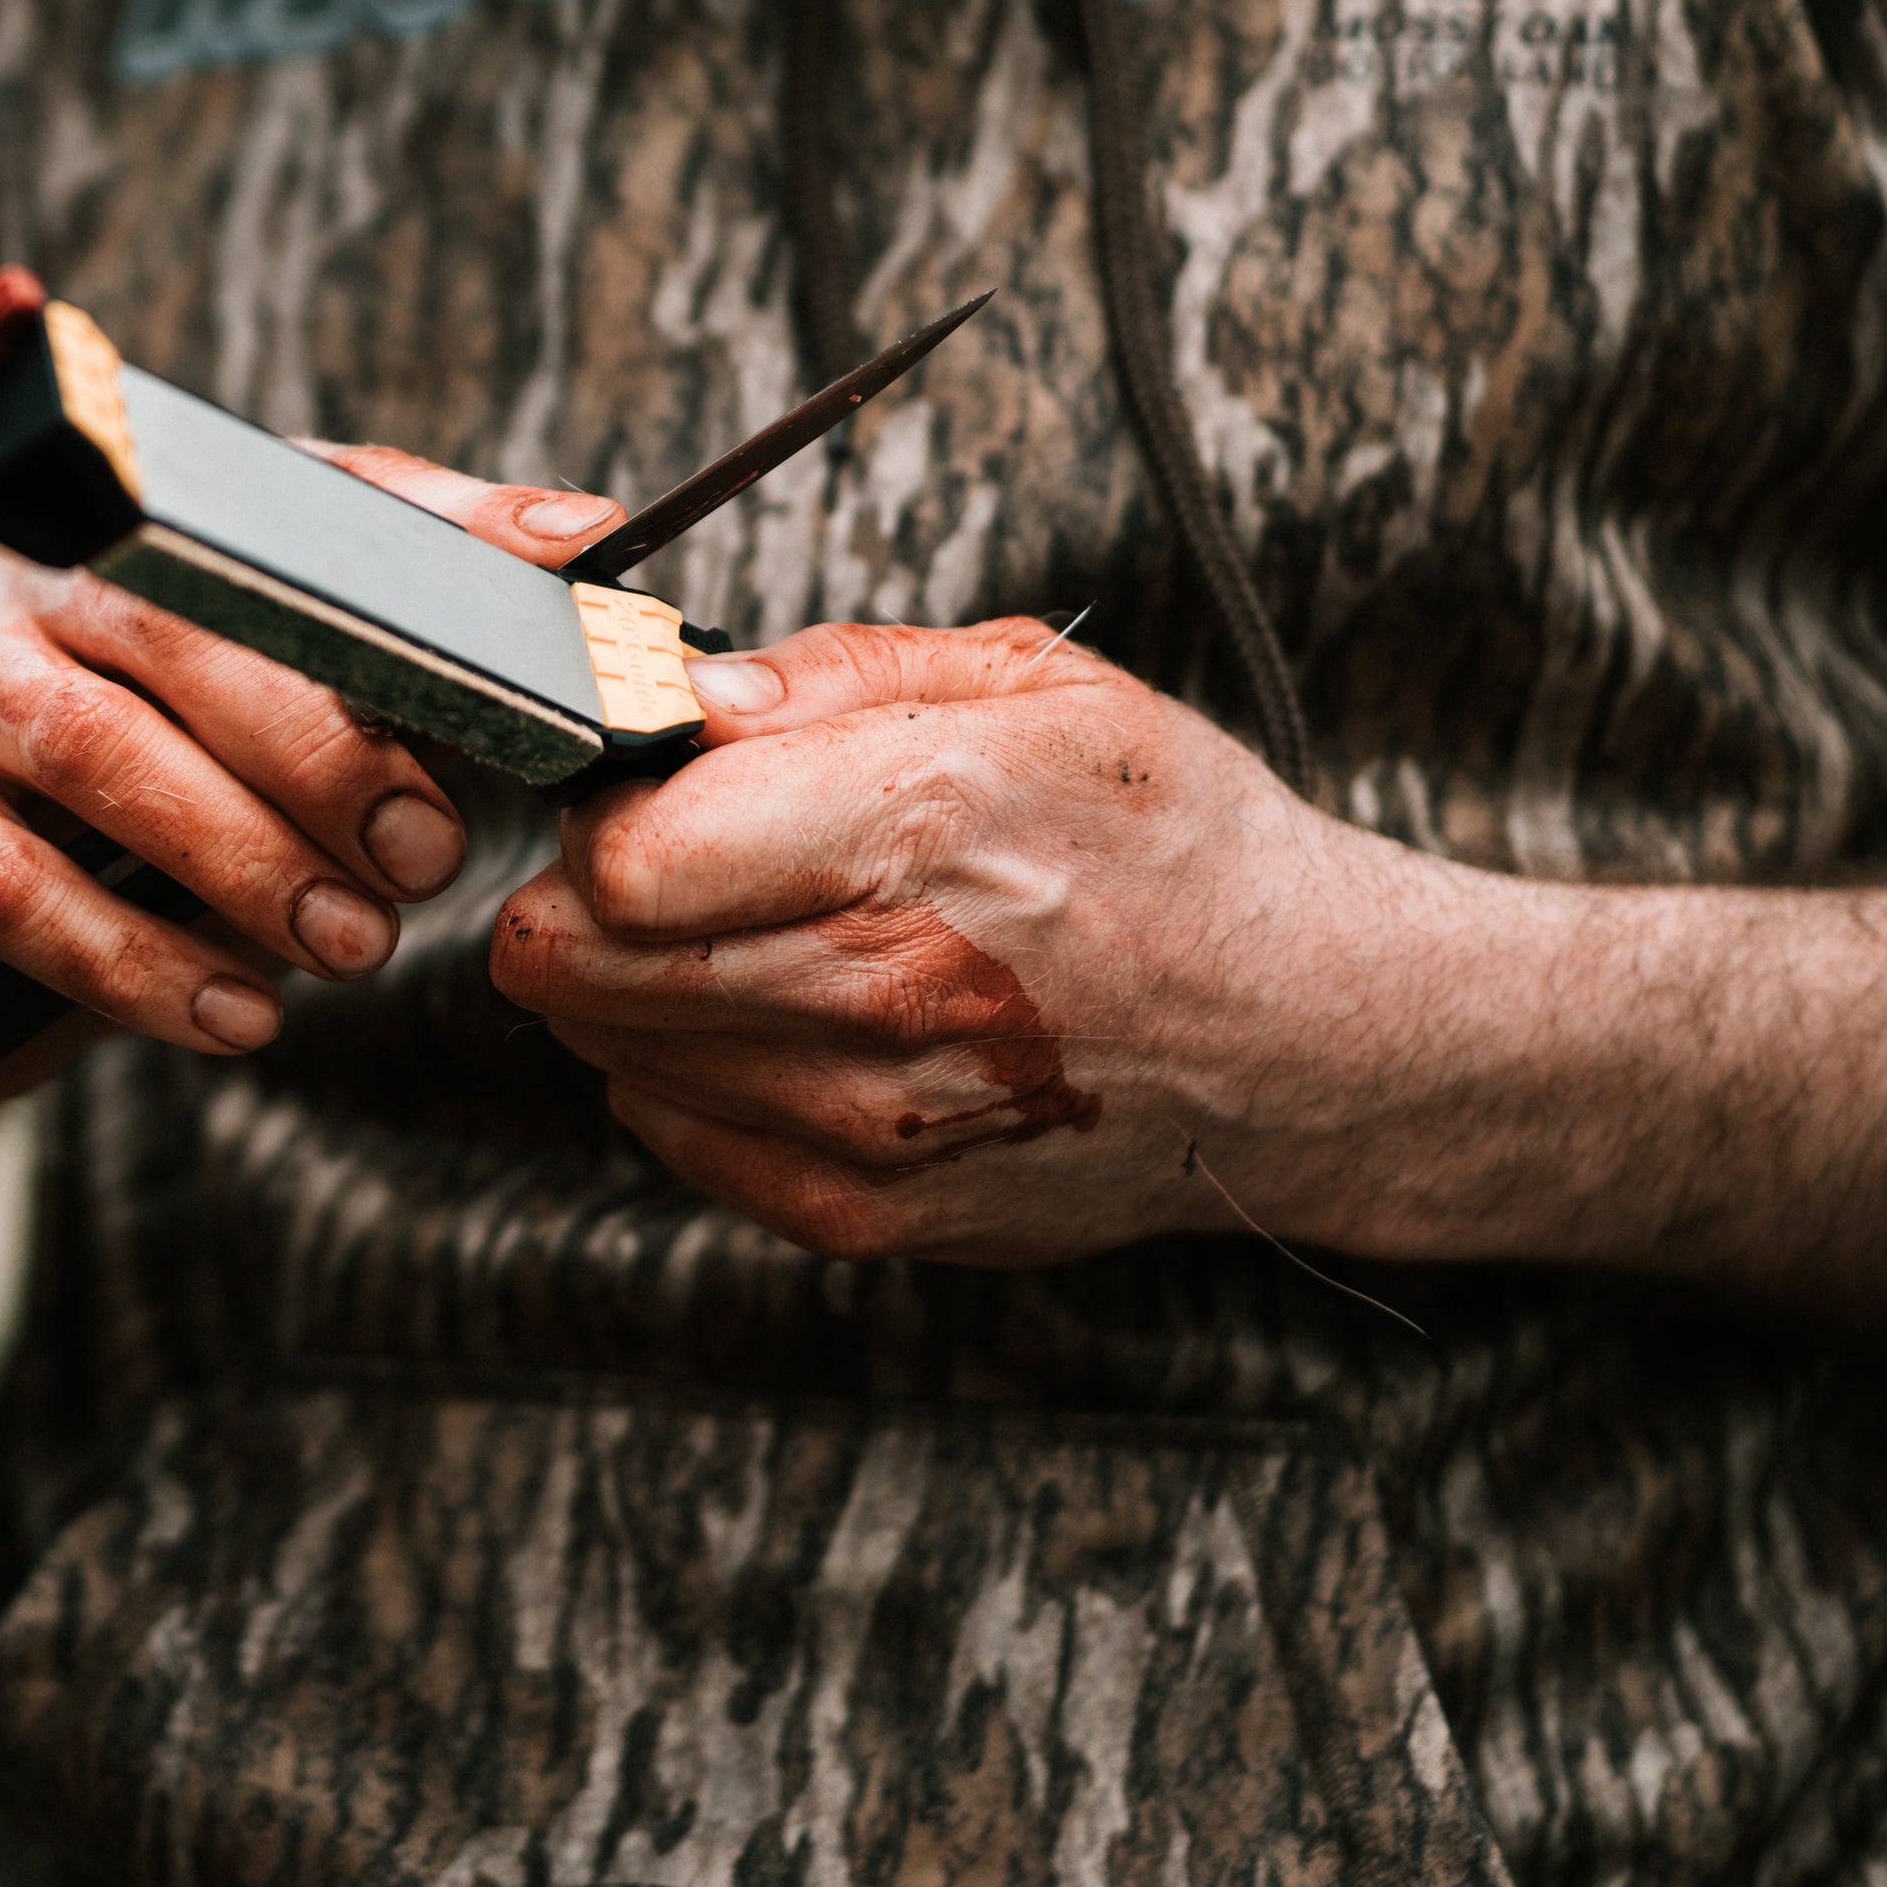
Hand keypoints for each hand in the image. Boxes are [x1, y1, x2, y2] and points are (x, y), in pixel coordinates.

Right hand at [0, 452, 624, 1074]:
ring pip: (93, 747)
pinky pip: (6, 876)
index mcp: (139, 514)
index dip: (422, 552)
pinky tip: (236, 1015)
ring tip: (348, 952)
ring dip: (238, 860)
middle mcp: (22, 561)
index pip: (291, 498)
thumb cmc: (160, 823)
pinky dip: (132, 959)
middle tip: (425, 864)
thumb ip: (419, 635)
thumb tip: (583, 547)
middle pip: (182, 619)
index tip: (537, 649)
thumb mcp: (292, 732)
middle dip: (324, 751)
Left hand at [494, 618, 1475, 1266]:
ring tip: (753, 935)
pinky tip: (790, 1019)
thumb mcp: (1035, 686)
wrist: (1307, 1038)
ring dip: (635, 982)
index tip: (644, 788)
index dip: (606, 807)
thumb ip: (833, 673)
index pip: (623, 858)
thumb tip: (684, 696)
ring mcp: (871, 1122)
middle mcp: (886, 990)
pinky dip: (686, 1068)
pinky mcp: (865, 1212)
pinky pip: (668, 1128)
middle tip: (675, 861)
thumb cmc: (1172, 846)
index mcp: (921, 827)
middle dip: (586, 895)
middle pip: (579, 961)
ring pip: (607, 1047)